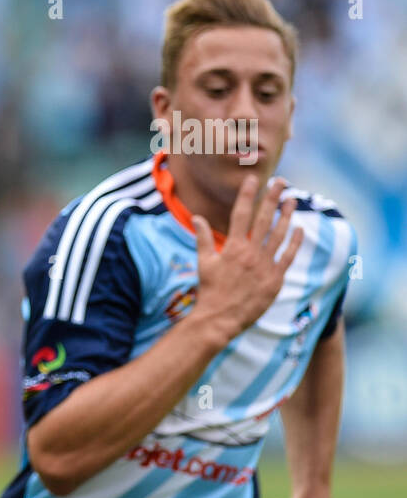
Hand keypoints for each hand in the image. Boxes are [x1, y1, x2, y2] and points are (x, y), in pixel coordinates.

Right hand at [190, 175, 303, 342]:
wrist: (220, 318)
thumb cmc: (209, 290)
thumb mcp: (204, 262)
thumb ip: (202, 238)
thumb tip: (197, 217)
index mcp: (232, 247)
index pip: (241, 214)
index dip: (248, 195)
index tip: (254, 179)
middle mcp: (251, 253)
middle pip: (264, 219)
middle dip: (273, 198)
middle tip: (281, 182)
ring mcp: (265, 265)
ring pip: (280, 234)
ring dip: (287, 215)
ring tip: (292, 200)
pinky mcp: (275, 279)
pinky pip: (289, 256)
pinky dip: (296, 241)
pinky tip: (300, 228)